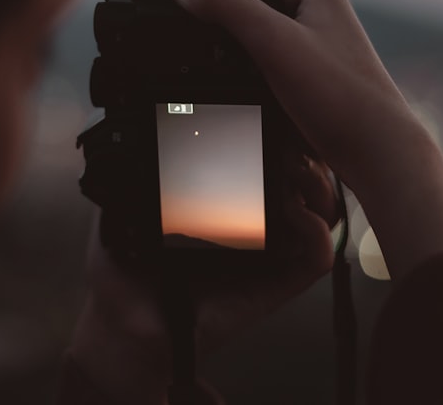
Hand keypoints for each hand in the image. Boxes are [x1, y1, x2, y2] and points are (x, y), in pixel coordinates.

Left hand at [69, 155, 337, 404]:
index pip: (269, 161)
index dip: (282, 135)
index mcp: (225, 205)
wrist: (123, 330)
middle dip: (308, 152)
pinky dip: (317, 232)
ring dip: (319, 185)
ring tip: (296, 167)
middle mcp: (255, 228)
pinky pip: (315, 258)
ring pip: (321, 213)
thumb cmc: (123, 274)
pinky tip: (297, 213)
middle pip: (306, 180)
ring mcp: (270, 257)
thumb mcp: (121, 212)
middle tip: (291, 138)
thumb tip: (130, 134)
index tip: (273, 113)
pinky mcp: (277, 287)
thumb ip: (131, 177)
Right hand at [133, 0, 442, 280]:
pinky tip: (203, 48)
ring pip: (244, 2)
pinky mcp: (302, 55)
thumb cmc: (340, 98)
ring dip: (205, 4)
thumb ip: (230, 8)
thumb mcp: (277, 45)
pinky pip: (253, 31)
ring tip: (168, 17)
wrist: (379, 149)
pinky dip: (221, 32)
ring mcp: (306, 25)